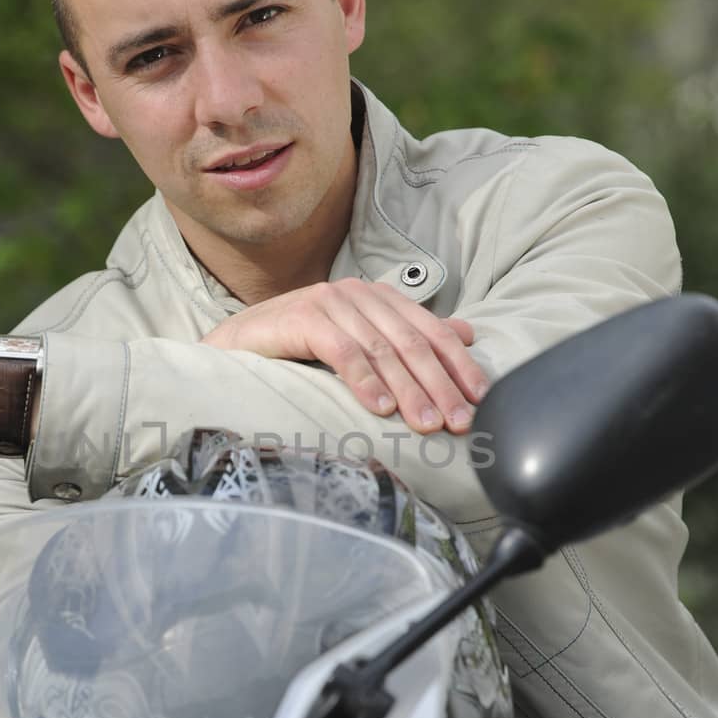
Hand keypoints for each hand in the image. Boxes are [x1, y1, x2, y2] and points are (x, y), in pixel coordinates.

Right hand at [201, 280, 487, 434]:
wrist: (235, 346)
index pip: (431, 332)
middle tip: (459, 422)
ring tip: (426, 423)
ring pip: (382, 349)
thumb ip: (407, 337)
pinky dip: (364, 380)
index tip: (481, 401)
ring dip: (409, 390)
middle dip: (440, 385)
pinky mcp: (303, 316)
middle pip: (412, 342)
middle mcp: (358, 293)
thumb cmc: (298, 348)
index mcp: (379, 298)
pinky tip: (380, 408)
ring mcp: (330, 302)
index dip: (459, 366)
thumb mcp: (360, 342)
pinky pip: (342, 351)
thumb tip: (465, 334)